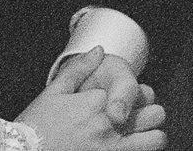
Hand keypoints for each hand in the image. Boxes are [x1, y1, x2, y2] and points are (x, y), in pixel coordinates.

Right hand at [16, 48, 167, 150]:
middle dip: (149, 111)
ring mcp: (113, 149)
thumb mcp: (54, 92)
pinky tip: (131, 146)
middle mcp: (108, 125)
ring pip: (156, 139)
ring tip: (141, 135)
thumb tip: (99, 50)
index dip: (130, 93)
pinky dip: (142, 149)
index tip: (120, 99)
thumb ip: (79, 68)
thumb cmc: (36, 125)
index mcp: (96, 102)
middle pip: (153, 112)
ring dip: (152, 134)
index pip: (133, 90)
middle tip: (138, 115)